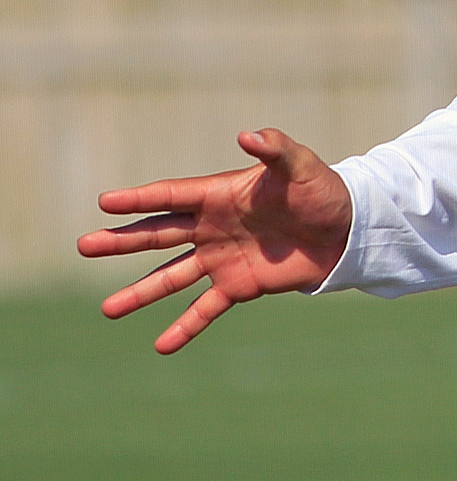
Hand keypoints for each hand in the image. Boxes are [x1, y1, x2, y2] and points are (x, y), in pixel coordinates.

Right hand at [76, 129, 354, 354]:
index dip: (139, 199)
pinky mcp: (238, 286)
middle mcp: (212, 227)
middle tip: (84, 246)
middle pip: (158, 234)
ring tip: (107, 310)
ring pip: (171, 277)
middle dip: (122, 241)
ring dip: (140, 293)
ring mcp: (221, 258)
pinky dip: (184, 327)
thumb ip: (276, 149)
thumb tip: (248, 134)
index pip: (172, 196)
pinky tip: (161, 345)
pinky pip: (205, 309)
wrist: (346, 229)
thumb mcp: (302, 167)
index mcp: (220, 195)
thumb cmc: (323, 191)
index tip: (104, 202)